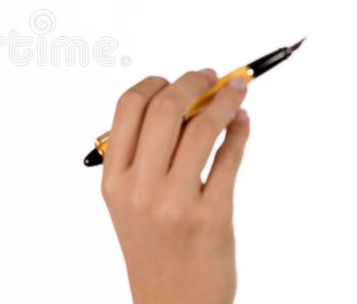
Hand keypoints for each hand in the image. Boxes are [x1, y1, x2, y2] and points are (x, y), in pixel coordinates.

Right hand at [100, 69, 249, 303]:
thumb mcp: (129, 202)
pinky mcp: (212, 216)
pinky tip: (243, 122)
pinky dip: (240, 131)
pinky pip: (230, 158)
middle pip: (166, 109)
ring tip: (237, 92)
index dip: (155, 83)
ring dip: (225, 100)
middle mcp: (140, 188)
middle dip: (193, 82)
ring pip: (203, 128)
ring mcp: (176, 202)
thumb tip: (186, 102)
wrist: (172, 303)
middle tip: (211, 75)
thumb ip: (145, 154)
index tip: (176, 79)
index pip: (128, 108)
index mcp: (114, 179)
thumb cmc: (153, 248)